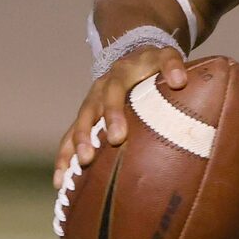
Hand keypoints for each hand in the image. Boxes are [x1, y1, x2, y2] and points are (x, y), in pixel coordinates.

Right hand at [53, 45, 187, 186]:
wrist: (135, 58)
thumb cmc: (152, 64)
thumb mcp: (164, 56)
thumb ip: (172, 64)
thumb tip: (178, 80)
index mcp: (117, 77)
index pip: (112, 94)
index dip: (112, 114)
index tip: (117, 137)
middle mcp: (98, 92)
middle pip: (87, 114)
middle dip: (84, 137)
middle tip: (87, 158)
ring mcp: (89, 106)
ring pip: (74, 128)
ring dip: (70, 151)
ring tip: (66, 177)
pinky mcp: (85, 120)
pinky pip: (69, 139)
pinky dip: (64, 159)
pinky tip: (60, 182)